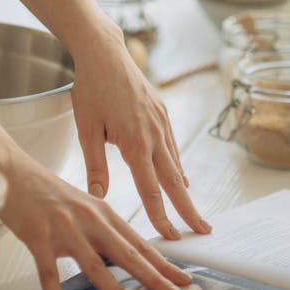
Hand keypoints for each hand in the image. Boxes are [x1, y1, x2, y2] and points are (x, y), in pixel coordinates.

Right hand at [0, 154, 192, 289]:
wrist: (12, 172)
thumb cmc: (48, 193)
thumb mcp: (84, 207)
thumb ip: (103, 230)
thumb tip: (123, 257)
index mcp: (104, 213)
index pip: (140, 244)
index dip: (163, 264)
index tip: (183, 280)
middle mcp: (90, 221)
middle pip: (128, 255)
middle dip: (155, 278)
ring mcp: (65, 230)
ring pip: (95, 266)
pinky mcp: (39, 238)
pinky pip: (48, 273)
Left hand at [71, 23, 210, 240]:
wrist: (105, 52)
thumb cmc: (90, 89)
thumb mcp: (86, 130)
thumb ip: (95, 167)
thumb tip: (98, 198)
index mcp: (134, 142)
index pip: (151, 188)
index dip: (160, 216)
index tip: (169, 236)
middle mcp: (154, 134)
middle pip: (174, 181)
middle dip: (188, 210)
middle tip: (203, 232)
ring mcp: (162, 122)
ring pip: (176, 164)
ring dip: (184, 191)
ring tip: (193, 214)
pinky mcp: (162, 113)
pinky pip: (173, 147)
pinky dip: (178, 167)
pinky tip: (180, 180)